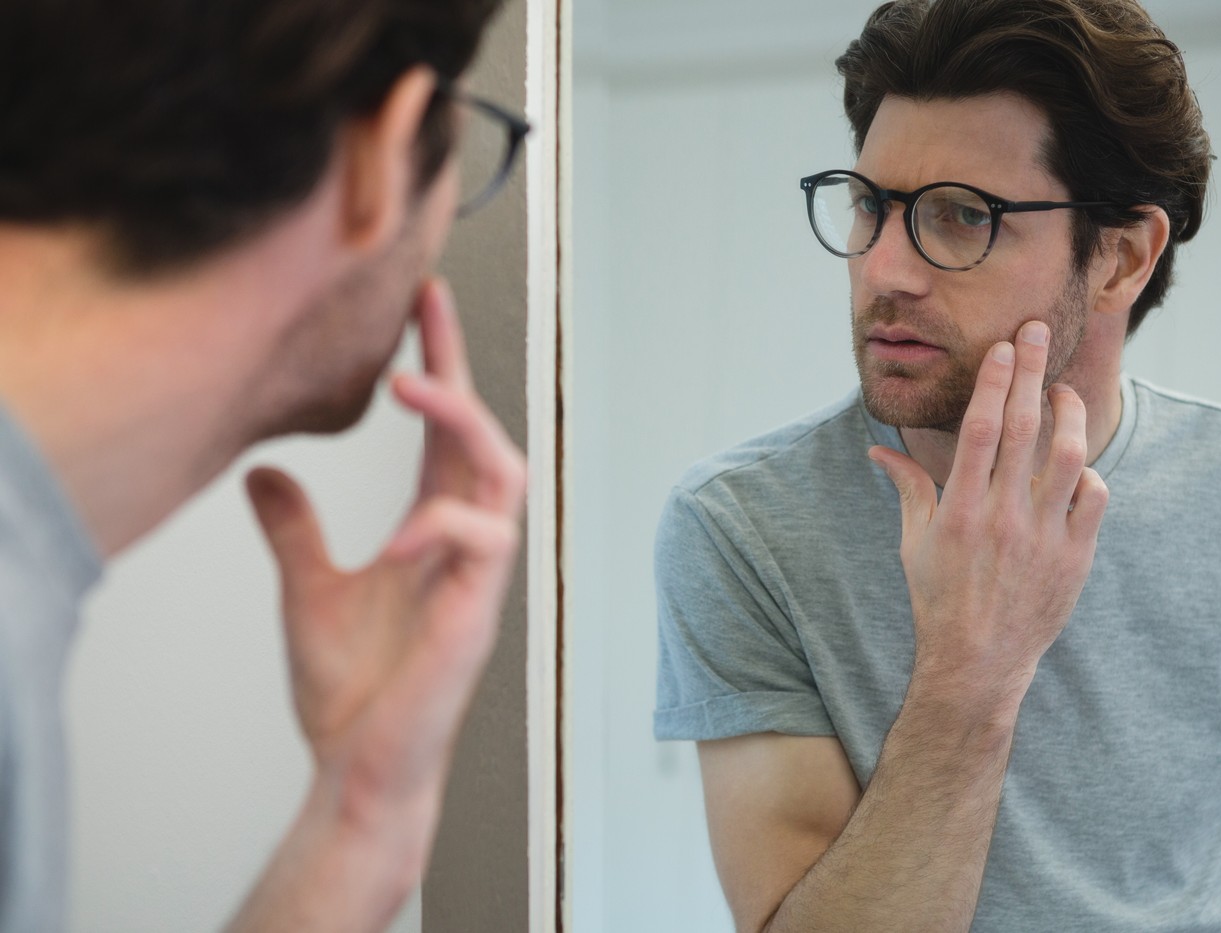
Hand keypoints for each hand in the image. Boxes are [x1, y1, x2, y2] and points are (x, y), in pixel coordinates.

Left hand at [244, 277, 525, 828]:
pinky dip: (442, 526)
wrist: (359, 769)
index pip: (446, 434)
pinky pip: (486, 541)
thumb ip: (296, 531)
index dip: (440, 365)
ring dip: (462, 421)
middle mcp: (464, 543)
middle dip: (459, 365)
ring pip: (503, 471)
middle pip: (484, 431)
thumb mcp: (307, 590)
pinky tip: (395, 539)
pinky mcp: (477, 612)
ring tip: (411, 387)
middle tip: (423, 308)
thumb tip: (265, 473)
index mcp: (433, 533)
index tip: (421, 304)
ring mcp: (478, 577)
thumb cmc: (350, 691)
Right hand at [869, 321, 1107, 703]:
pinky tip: (1075, 463)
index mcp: (959, 510)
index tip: (1002, 347)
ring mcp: (1043, 536)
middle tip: (1035, 332)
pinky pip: (1093, 499)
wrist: (979, 660)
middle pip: (1022, 427)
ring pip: (1069, 456)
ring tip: (1062, 392)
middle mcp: (1003, 517)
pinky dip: (1088, 474)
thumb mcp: (914, 542)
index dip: (992, 382)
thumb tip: (877, 448)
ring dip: (1069, 413)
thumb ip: (907, 487)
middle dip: (1029, 372)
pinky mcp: (1074, 556)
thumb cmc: (940, 598)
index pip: (978, 429)